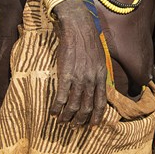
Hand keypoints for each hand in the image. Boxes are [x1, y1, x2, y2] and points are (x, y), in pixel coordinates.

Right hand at [50, 0, 106, 126]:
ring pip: (73, 106)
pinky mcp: (65, 74)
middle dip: (80, 120)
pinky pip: (61, 97)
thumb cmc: (89, 41)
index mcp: (101, 75)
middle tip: (74, 126)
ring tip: (62, 121)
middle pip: (86, 107)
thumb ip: (99, 73)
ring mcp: (78, 78)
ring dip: (67, 117)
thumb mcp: (100, 58)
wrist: (78, 27)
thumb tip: (99, 87)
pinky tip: (53, 112)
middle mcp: (91, 79)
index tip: (92, 125)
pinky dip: (56, 108)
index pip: (101, 102)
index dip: (96, 116)